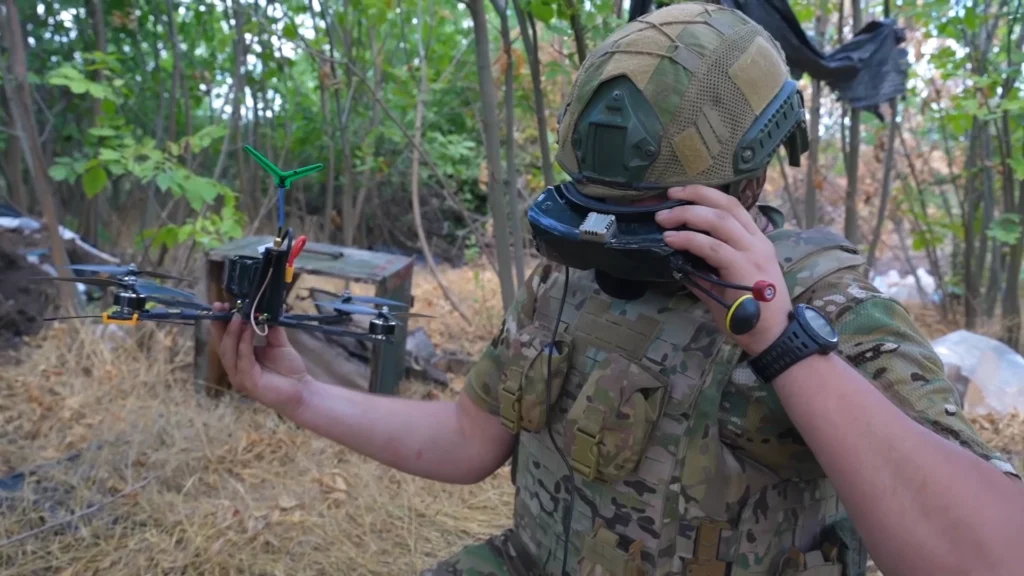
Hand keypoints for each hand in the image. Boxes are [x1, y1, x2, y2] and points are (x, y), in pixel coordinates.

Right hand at [209, 303, 309, 412]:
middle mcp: (235, 368)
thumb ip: (270, 329)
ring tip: (238, 315)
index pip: (224, 338)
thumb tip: (265, 310)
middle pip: (221, 344)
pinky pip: (243, 359)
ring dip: (232, 332)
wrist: (302, 390)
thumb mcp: (278, 343)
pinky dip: (244, 343)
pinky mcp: (247, 382)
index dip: (221, 322)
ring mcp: (239, 376)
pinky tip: (248, 329)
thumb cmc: (288, 370)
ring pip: (229, 351)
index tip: (222, 304)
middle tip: (222, 306)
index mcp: (239, 358)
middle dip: (221, 324)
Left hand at [655, 185, 791, 355]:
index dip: (705, 194)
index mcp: (755, 241)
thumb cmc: (751, 313)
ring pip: (719, 221)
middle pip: (726, 205)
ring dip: (688, 215)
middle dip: (694, 196)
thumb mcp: (726, 284)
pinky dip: (690, 239)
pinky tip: (672, 239)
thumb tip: (677, 259)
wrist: (774, 337)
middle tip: (668, 197)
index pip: (732, 206)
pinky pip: (713, 248)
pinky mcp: (744, 269)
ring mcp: (753, 254)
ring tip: (664, 219)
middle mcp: (756, 242)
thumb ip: (705, 269)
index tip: (680, 193)